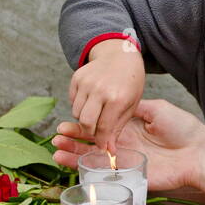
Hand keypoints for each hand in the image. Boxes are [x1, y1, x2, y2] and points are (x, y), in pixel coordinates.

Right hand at [53, 98, 204, 190]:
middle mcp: (125, 144)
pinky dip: (86, 168)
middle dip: (74, 139)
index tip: (67, 121)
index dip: (84, 125)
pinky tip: (70, 163)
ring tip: (56, 150)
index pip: (101, 126)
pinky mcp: (130, 174)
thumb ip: (135, 108)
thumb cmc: (183, 128)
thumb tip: (114, 102)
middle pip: (93, 143)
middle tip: (56, 136)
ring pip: (94, 158)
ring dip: (74, 154)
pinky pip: (104, 172)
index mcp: (130, 128)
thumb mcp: (157, 110)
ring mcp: (126, 160)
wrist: (199, 152)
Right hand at [67, 39, 145, 153]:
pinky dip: (79, 107)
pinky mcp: (76, 78)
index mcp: (117, 98)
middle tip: (96, 134)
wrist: (120, 55)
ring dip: (84, 119)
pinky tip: (91, 102)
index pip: (104, 128)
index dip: (102, 141)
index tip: (102, 148)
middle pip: (86, 122)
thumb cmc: (130, 82)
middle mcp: (99, 90)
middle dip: (89, 133)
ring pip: (76, 113)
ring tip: (96, 115)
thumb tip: (108, 150)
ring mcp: (86, 82)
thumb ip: (118, 127)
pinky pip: (72, 101)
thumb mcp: (131, 105)